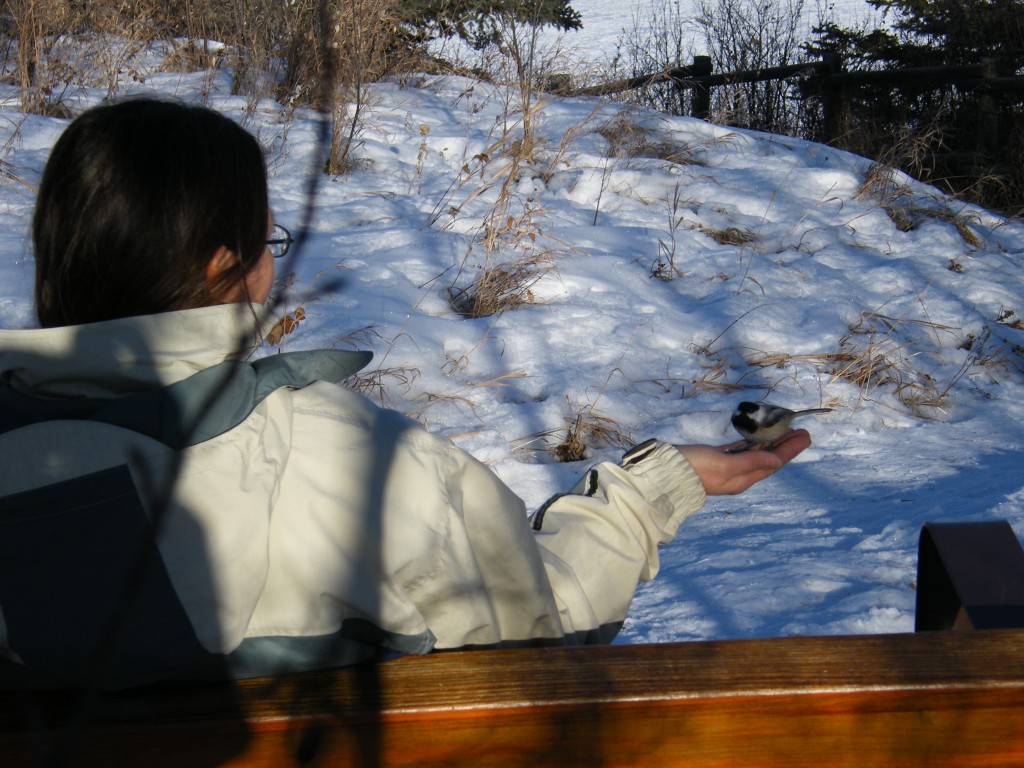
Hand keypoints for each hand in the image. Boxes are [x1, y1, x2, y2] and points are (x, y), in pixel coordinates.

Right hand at [676, 429, 810, 495]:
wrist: (665, 474)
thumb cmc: (695, 467)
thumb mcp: (725, 465)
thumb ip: (750, 462)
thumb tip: (776, 461)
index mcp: (742, 478)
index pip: (773, 463)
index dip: (790, 449)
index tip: (805, 436)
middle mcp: (738, 475)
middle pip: (768, 459)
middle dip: (785, 445)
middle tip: (801, 431)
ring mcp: (727, 468)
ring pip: (756, 454)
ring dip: (771, 443)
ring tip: (784, 431)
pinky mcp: (716, 459)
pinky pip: (741, 451)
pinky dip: (752, 444)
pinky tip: (756, 439)